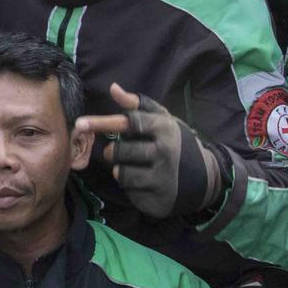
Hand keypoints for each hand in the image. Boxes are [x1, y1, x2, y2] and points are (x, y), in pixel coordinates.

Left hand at [76, 83, 221, 218]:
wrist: (206, 178)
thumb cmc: (176, 143)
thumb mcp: (163, 120)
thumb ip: (138, 105)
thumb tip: (113, 88)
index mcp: (164, 129)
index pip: (129, 123)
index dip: (103, 122)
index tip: (81, 123)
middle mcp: (164, 153)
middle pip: (120, 151)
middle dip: (114, 152)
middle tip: (118, 152)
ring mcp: (162, 178)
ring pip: (122, 173)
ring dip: (120, 170)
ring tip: (132, 166)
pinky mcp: (158, 199)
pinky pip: (130, 192)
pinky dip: (130, 187)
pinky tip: (144, 182)